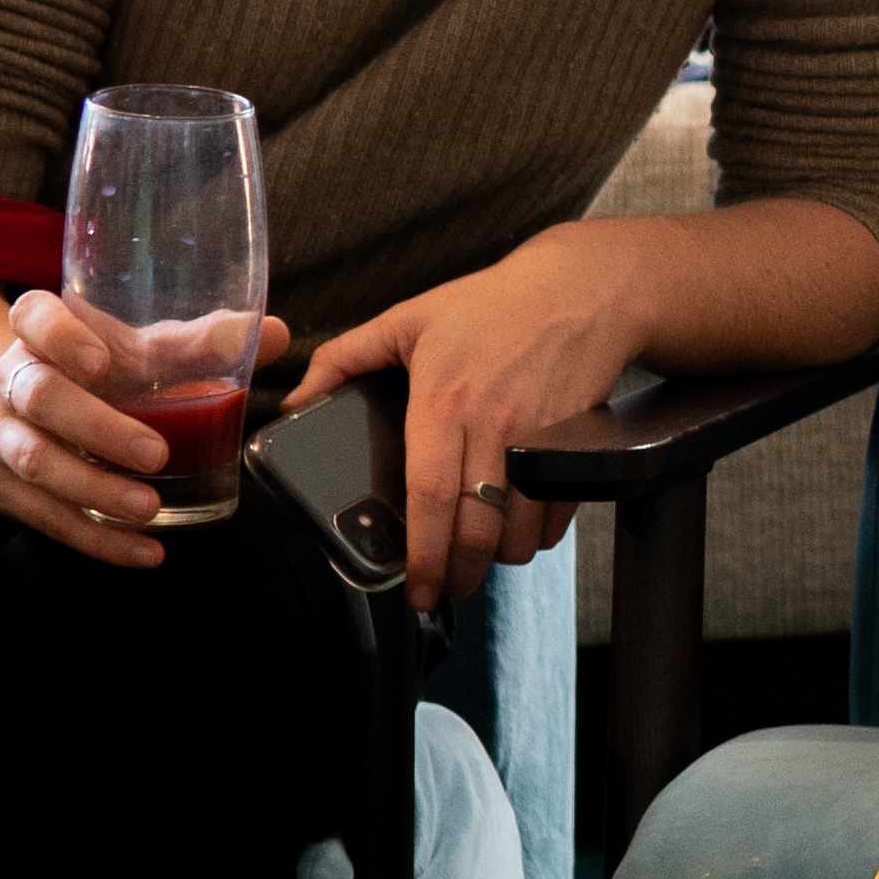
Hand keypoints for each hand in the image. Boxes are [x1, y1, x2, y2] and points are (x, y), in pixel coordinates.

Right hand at [0, 293, 291, 571]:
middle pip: (41, 398)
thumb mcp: (148, 347)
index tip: (101, 361)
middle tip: (155, 454)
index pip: (33, 316)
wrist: (38, 406)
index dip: (60, 336)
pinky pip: (44, 516)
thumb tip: (275, 334)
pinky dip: (95, 538)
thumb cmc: (106, 367)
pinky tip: (143, 550)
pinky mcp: (1, 485)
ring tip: (149, 508)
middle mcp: (10, 379)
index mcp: (40, 329)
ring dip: (95, 490)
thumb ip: (203, 342)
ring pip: (35, 463)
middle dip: (98, 429)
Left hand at [291, 229, 636, 610]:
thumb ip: (345, 358)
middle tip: (443, 589)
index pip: (429, 495)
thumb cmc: (493, 303)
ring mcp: (540, 438)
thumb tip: (296, 401)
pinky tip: (519, 533)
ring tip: (478, 563)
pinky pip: (558, 510)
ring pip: (520, 528)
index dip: (421, 552)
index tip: (413, 588)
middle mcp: (494, 425)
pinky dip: (538, 535)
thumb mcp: (409, 318)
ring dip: (499, 559)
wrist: (582, 288)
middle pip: (477, 527)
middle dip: (459, 573)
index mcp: (445, 400)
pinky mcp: (576, 443)